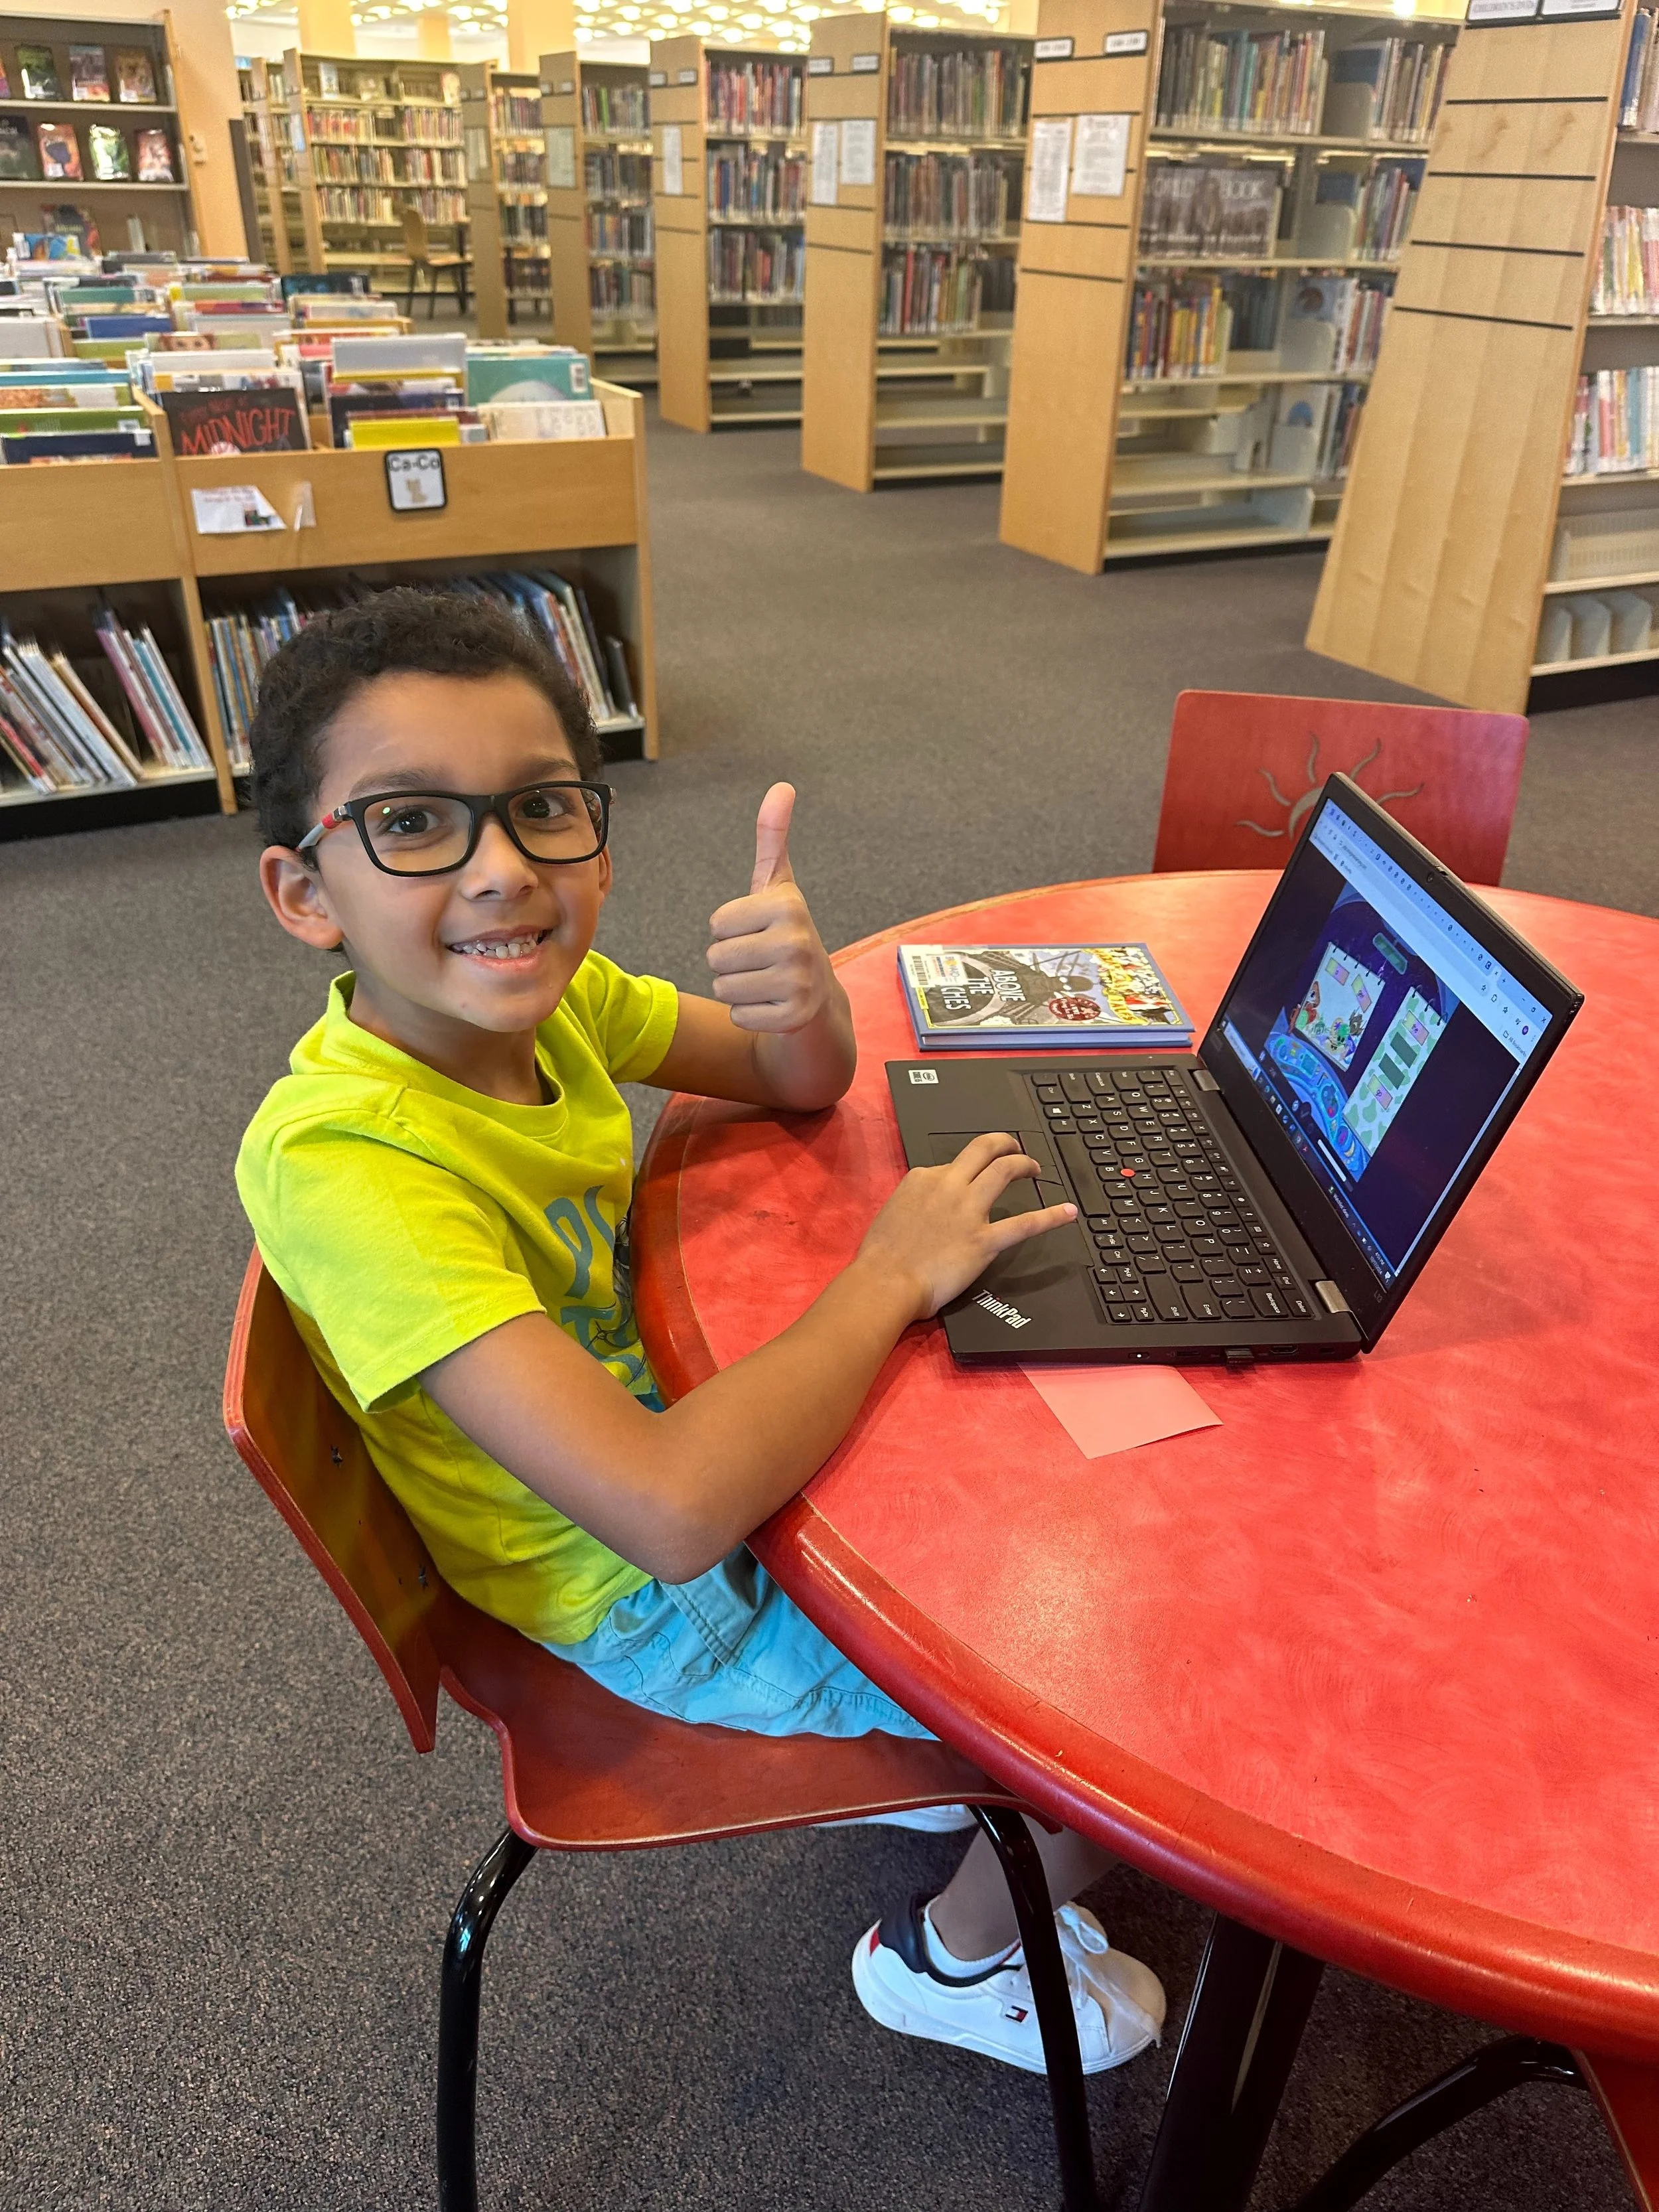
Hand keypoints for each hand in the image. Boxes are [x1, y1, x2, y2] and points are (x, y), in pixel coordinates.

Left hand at [706, 782, 834, 1034]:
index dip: (730, 929)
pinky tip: (772, 1003)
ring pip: (723, 988)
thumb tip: (782, 787)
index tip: (758, 931)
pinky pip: (738, 1016)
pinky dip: (749, 1014)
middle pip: (716, 956)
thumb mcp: (777, 885)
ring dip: (737, 988)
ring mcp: (797, 983)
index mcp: (788, 905)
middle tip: (761, 960)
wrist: (819, 995)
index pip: (716, 923)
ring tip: (765, 980)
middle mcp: (797, 942)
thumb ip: (772, 837)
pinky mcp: (792, 1017)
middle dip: (731, 961)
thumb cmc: (786, 934)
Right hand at [856, 1132, 1077, 1323]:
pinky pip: (1025, 1223)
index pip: (954, 1163)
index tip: (969, 1179)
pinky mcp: (984, 1239)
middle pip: (985, 1149)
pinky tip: (1068, 1212)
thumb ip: (916, 1201)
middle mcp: (948, 1186)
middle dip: (1005, 1143)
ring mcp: (968, 1211)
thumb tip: (930, 1205)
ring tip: (1035, 1168)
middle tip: (1016, 1148)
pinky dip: (1051, 1216)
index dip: (966, 1170)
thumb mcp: (893, 1212)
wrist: (884, 1282)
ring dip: (1024, 1164)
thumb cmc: (881, 1257)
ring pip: (1005, 1170)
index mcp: (923, 1178)